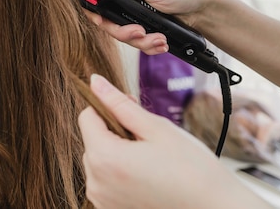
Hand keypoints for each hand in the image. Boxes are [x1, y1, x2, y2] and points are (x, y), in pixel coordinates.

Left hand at [78, 74, 271, 208]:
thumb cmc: (193, 171)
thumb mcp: (156, 128)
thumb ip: (120, 104)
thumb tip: (95, 82)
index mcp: (104, 158)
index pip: (87, 117)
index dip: (109, 108)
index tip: (133, 113)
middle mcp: (96, 182)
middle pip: (93, 139)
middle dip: (115, 131)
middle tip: (148, 138)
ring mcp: (102, 198)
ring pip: (99, 159)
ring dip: (118, 153)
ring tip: (150, 160)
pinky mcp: (110, 208)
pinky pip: (105, 179)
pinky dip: (120, 173)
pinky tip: (146, 175)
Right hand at [88, 0, 211, 53]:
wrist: (201, 11)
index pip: (103, 3)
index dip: (97, 14)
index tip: (100, 21)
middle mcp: (127, 6)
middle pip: (112, 25)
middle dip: (125, 33)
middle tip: (140, 32)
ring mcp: (135, 20)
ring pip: (127, 38)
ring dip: (143, 42)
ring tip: (160, 39)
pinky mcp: (145, 33)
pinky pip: (140, 45)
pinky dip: (151, 47)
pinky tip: (162, 44)